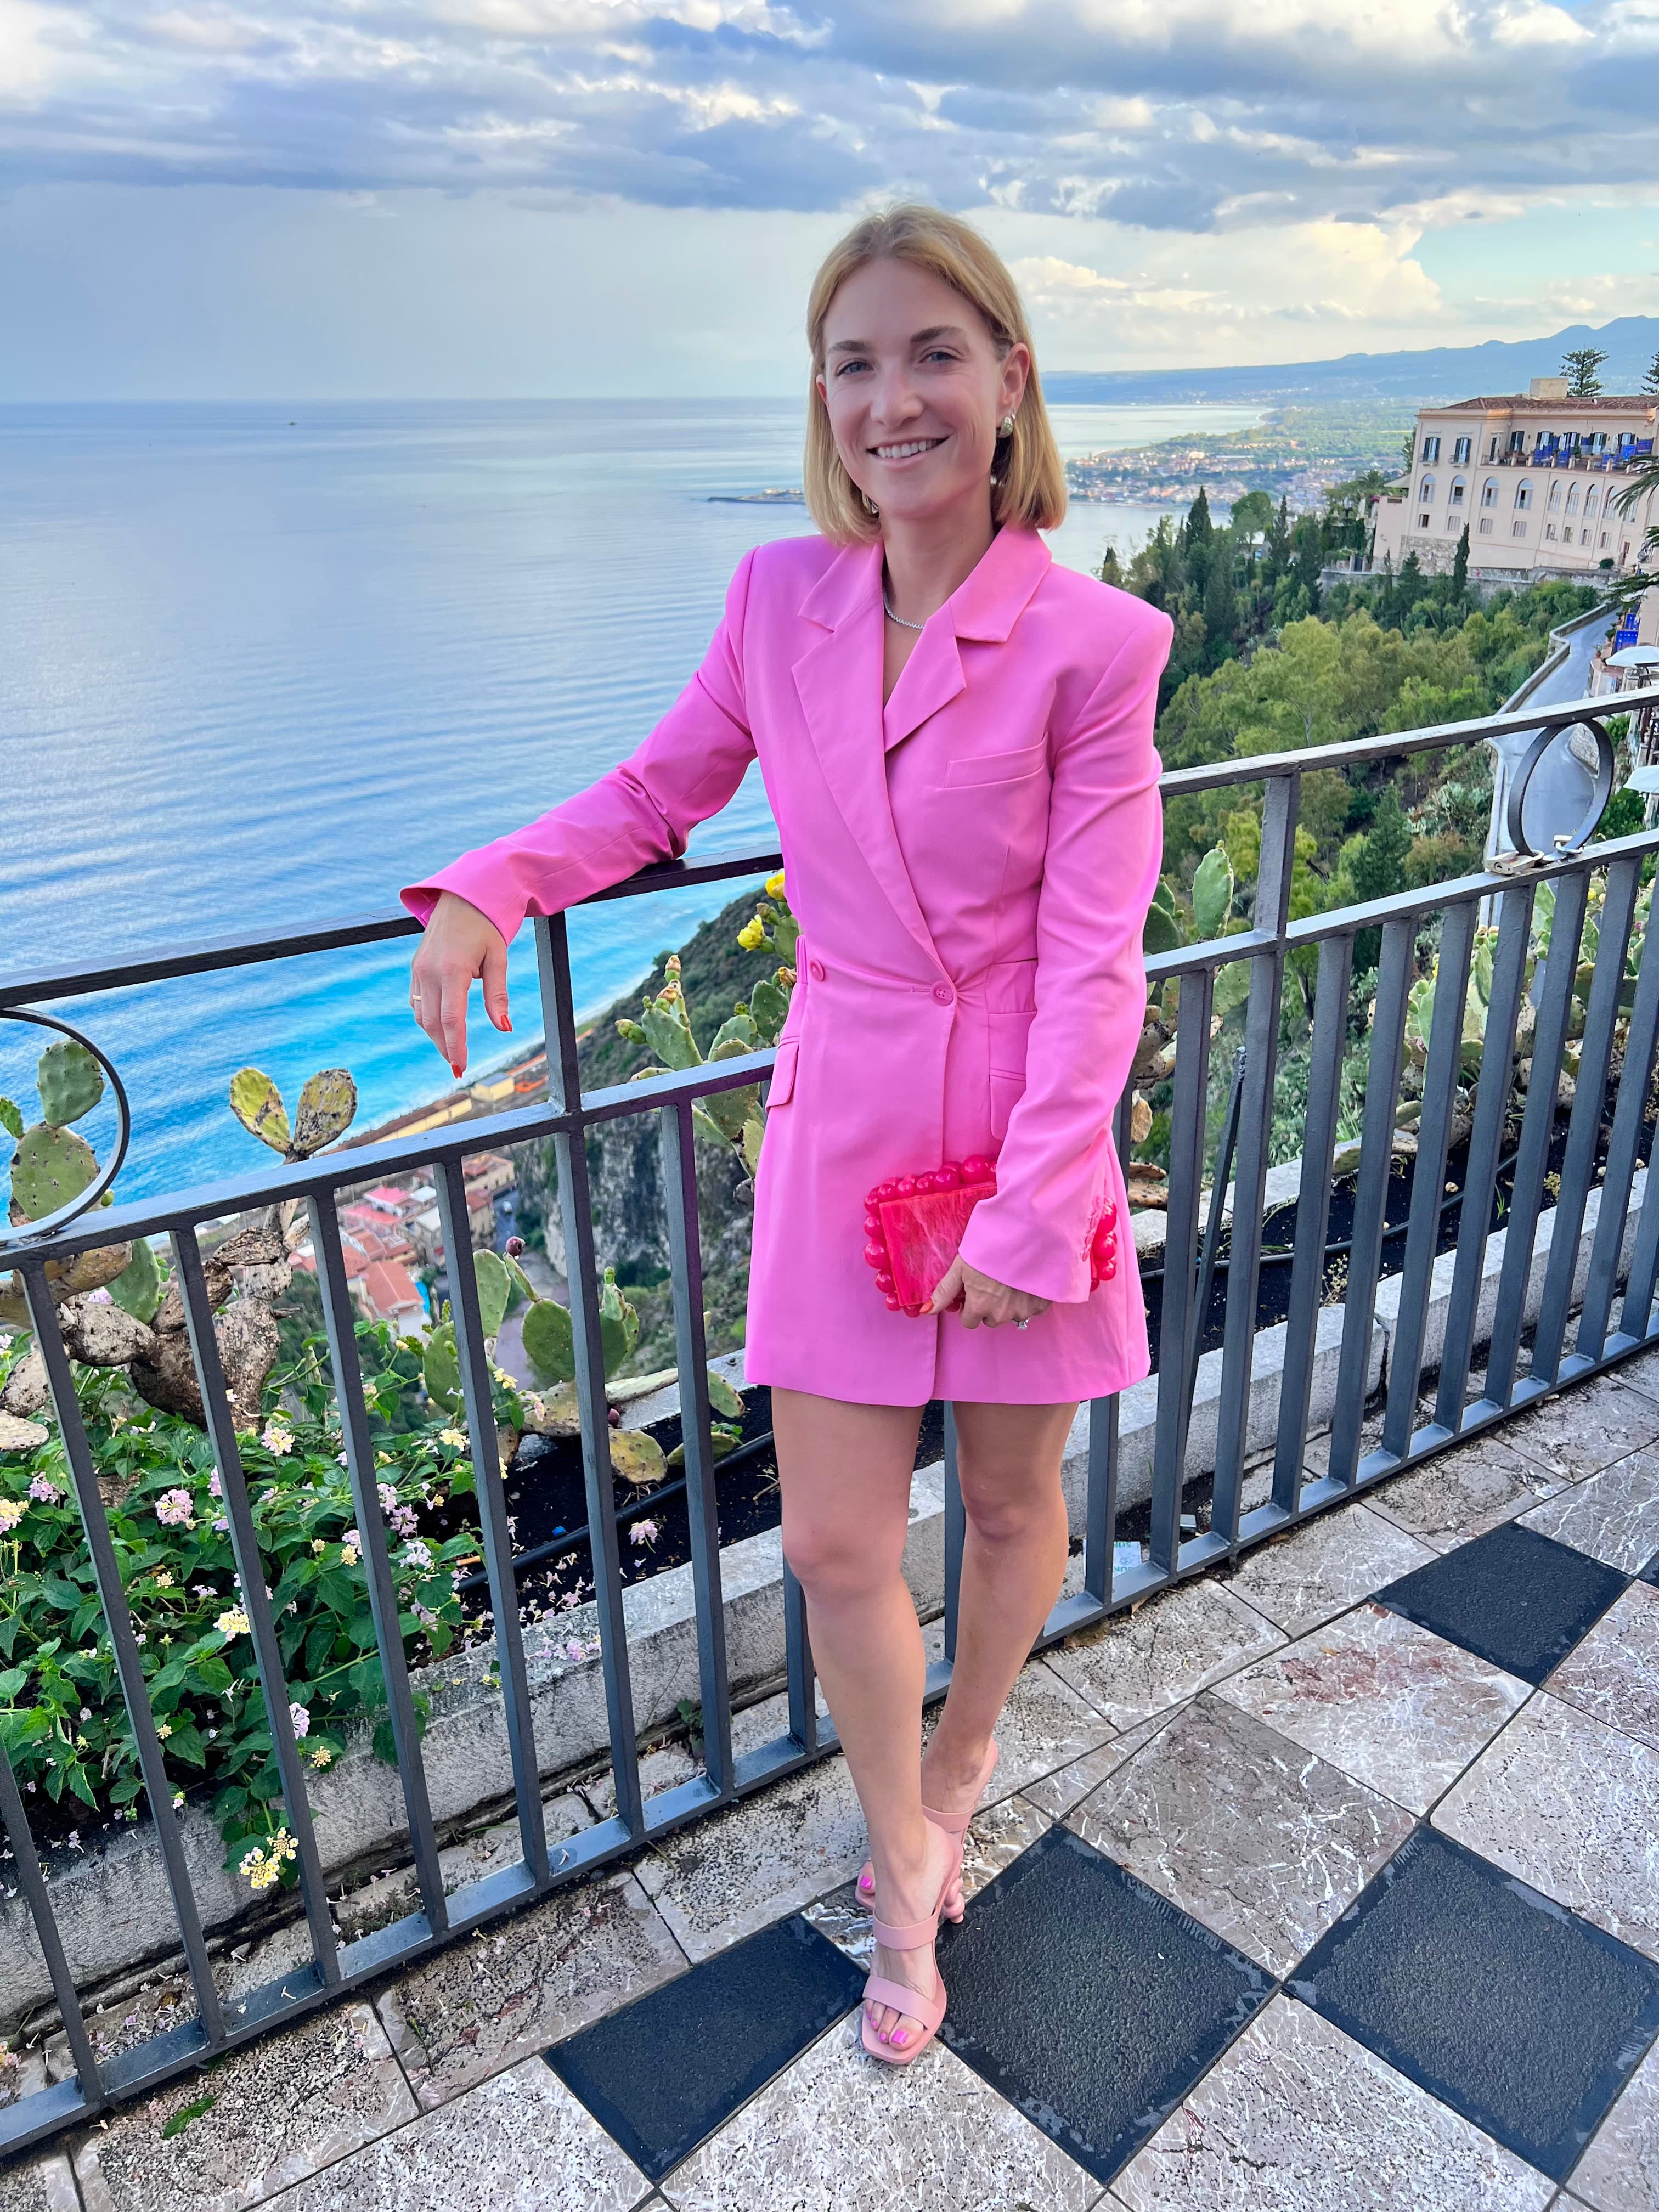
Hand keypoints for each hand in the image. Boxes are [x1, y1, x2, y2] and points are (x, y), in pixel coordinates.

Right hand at [409, 893, 510, 1077]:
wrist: (461, 897)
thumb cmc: (485, 925)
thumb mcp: (498, 958)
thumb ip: (498, 994)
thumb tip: (505, 1027)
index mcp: (452, 969)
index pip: (452, 1019)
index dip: (456, 1047)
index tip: (460, 1068)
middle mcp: (429, 971)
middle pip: (434, 1022)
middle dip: (444, 1047)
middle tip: (457, 1067)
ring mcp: (418, 969)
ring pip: (422, 1014)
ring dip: (435, 1036)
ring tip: (450, 1051)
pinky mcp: (416, 968)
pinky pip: (417, 1001)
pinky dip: (427, 1018)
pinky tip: (440, 1027)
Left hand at [928, 1256, 1049, 1329]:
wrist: (1027, 1236)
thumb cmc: (990, 1247)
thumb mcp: (961, 1266)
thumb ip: (945, 1291)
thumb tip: (927, 1311)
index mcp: (980, 1306)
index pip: (969, 1322)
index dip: (970, 1306)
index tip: (974, 1291)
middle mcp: (1002, 1314)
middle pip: (991, 1319)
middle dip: (990, 1305)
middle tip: (994, 1282)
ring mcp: (1024, 1311)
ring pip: (1012, 1315)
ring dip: (1010, 1303)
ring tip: (1011, 1279)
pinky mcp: (1042, 1305)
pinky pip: (1033, 1310)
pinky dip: (1029, 1299)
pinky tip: (1026, 1281)